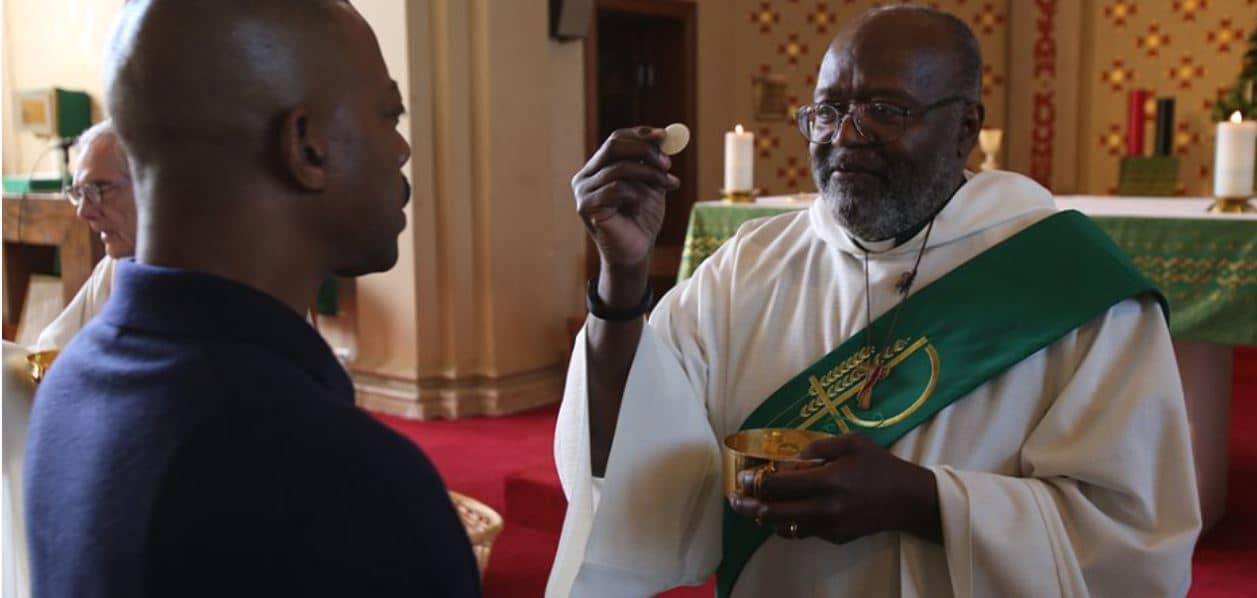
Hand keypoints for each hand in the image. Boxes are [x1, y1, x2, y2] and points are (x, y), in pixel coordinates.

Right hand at [573, 127, 679, 268]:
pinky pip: (615, 189)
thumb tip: (665, 135)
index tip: (664, 136)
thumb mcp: (651, 183)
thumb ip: (653, 161)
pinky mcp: (586, 207)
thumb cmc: (642, 218)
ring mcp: (583, 192)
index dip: (640, 134)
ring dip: (649, 175)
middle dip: (645, 150)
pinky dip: (635, 194)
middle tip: (667, 163)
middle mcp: (585, 177)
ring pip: (619, 168)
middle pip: (613, 146)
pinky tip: (640, 205)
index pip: (616, 140)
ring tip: (667, 185)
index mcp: (598, 168)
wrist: (636, 251)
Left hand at [727, 434, 941, 544]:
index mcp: (828, 481)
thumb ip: (817, 449)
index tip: (742, 477)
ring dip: (764, 517)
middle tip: (733, 498)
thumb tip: (790, 459)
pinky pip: (801, 532)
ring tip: (751, 506)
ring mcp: (829, 527)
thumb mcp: (851, 443)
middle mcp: (825, 508)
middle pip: (773, 512)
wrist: (908, 500)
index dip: (755, 482)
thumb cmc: (879, 466)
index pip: (779, 485)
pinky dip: (786, 523)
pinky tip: (780, 512)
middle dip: (747, 506)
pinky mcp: (834, 538)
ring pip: (784, 527)